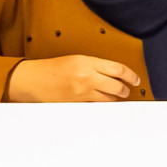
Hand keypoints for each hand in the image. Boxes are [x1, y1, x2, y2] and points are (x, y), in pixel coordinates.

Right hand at [6, 55, 140, 101]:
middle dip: (125, 90)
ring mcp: (82, 92)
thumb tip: (114, 74)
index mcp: (87, 62)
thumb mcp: (75, 60)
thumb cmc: (51, 68)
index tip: (135, 79)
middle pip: (117, 86)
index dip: (131, 76)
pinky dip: (102, 106)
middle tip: (127, 90)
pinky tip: (103, 103)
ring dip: (115, 99)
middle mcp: (86, 77)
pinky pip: (96, 107)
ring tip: (116, 97)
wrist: (31, 80)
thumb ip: (95, 66)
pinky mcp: (77, 104)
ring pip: (109, 99)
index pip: (118, 69)